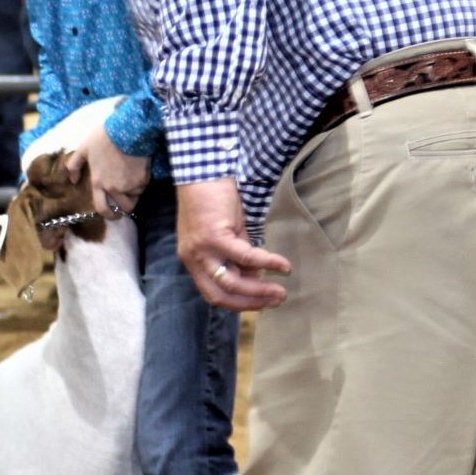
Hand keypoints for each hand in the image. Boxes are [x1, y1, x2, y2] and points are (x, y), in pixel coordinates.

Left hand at [68, 128, 149, 219]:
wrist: (127, 130)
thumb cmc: (104, 138)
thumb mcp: (84, 148)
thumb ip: (74, 164)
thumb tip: (73, 180)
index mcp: (98, 183)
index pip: (102, 208)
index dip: (108, 215)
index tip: (113, 215)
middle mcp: (113, 188)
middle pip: (123, 208)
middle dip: (125, 209)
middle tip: (127, 204)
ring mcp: (129, 185)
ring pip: (134, 197)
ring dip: (134, 194)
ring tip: (133, 183)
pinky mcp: (143, 179)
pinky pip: (143, 186)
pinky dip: (141, 182)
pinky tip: (139, 171)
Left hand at [176, 178, 290, 311]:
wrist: (202, 171)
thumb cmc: (213, 198)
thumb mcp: (225, 233)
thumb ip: (237, 255)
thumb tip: (256, 274)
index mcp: (193, 261)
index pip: (213, 294)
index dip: (238, 302)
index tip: (261, 303)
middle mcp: (192, 259)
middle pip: (220, 295)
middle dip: (250, 302)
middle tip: (276, 302)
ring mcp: (201, 249)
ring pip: (231, 281)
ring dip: (259, 290)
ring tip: (281, 291)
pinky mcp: (213, 236)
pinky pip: (245, 256)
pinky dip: (266, 263)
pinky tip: (283, 266)